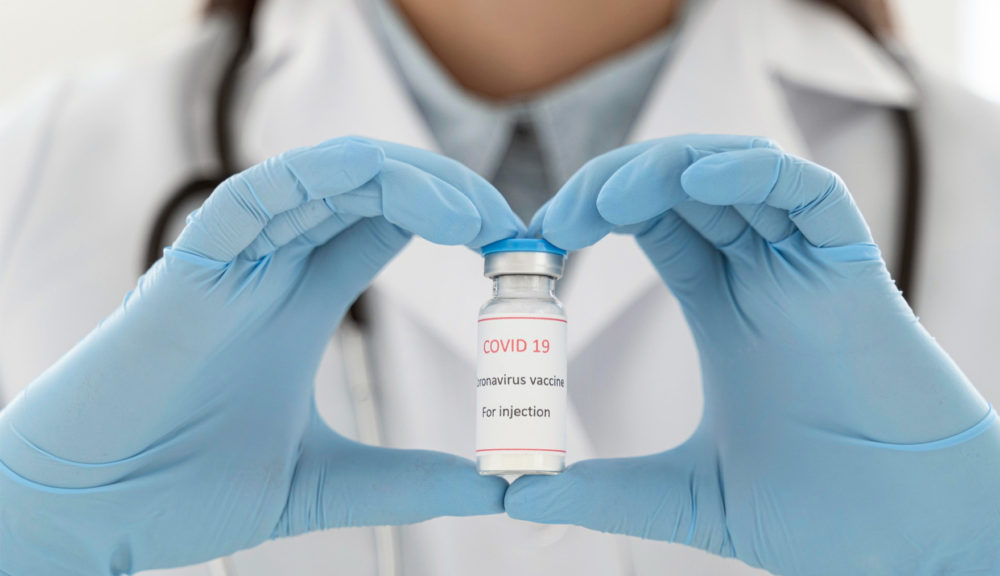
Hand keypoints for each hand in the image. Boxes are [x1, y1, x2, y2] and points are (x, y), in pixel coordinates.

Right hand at [0, 137, 519, 574]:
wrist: (96, 513)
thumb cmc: (189, 488)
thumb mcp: (325, 482)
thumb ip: (409, 482)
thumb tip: (496, 490)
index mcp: (303, 300)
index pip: (388, 225)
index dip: (453, 219)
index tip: (514, 249)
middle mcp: (274, 267)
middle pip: (370, 191)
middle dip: (445, 193)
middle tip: (506, 227)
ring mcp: (235, 261)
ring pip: (325, 179)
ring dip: (404, 180)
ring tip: (470, 213)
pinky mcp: (191, 268)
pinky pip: (253, 195)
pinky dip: (317, 179)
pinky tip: (384, 187)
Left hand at [506, 135, 999, 573]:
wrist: (914, 542)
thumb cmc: (824, 514)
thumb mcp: (691, 496)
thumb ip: (609, 492)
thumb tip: (520, 496)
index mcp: (725, 308)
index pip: (654, 223)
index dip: (595, 212)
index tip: (538, 236)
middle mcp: (762, 276)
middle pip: (683, 187)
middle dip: (615, 183)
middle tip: (556, 217)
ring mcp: (807, 269)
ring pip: (736, 174)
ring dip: (668, 168)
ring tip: (609, 198)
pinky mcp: (854, 271)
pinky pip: (809, 194)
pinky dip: (756, 173)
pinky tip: (701, 180)